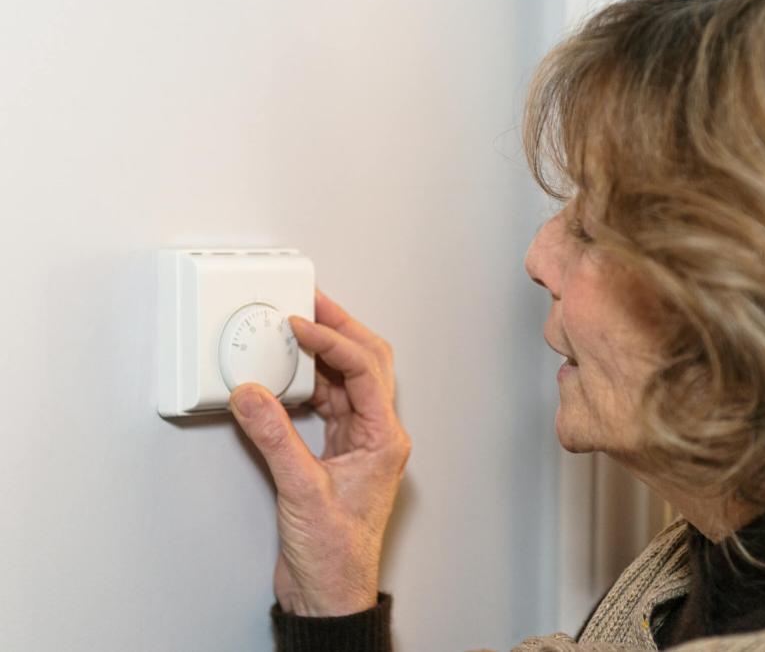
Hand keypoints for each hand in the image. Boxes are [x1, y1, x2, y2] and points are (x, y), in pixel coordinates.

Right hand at [229, 290, 410, 616]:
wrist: (329, 593)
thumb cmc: (337, 555)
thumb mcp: (301, 490)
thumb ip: (273, 438)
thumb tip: (251, 394)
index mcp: (384, 438)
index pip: (365, 370)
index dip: (332, 341)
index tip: (301, 325)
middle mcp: (376, 434)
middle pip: (367, 363)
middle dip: (340, 329)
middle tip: (311, 301)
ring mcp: (356, 442)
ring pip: (347, 380)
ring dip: (324, 352)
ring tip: (298, 326)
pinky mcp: (333, 453)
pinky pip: (325, 403)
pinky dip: (306, 383)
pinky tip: (285, 374)